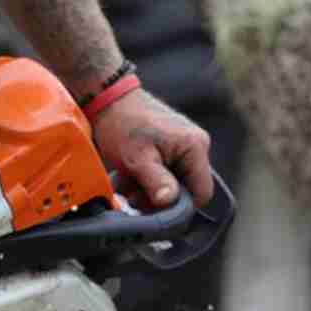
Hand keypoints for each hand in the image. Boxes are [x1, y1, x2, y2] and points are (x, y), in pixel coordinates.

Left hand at [91, 89, 213, 207]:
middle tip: (133, 197)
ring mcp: (184, 146)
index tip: (155, 211)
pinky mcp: (171, 147)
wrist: (107, 99)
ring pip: (172, 183)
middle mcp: (196, 146)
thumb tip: (169, 202)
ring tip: (126, 183)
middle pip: (186, 190)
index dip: (181, 208)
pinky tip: (128, 175)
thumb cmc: (122, 125)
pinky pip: (164, 172)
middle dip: (159, 198)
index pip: (202, 192)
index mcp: (195, 147)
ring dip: (148, 189)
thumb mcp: (137, 159)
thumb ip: (156, 182)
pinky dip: (146, 178)